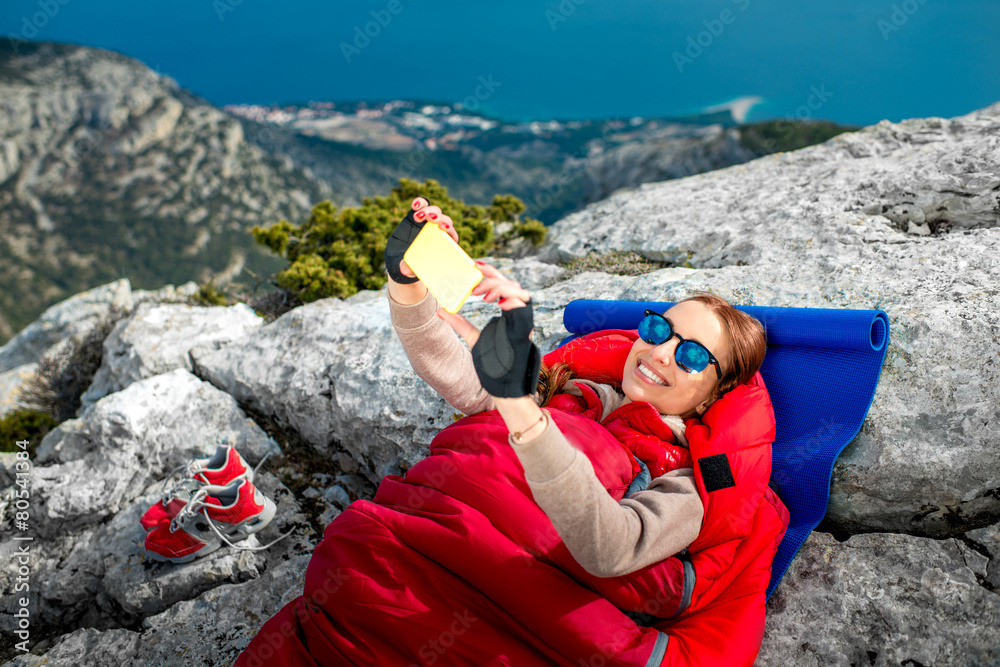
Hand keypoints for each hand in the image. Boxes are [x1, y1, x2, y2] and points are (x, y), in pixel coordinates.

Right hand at [384, 197, 460, 283]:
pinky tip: (415, 205)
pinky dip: (421, 202)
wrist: (400, 260)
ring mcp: (429, 223)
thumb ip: (408, 269)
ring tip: (418, 215)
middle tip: (429, 218)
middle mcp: (438, 232)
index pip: (452, 235)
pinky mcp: (419, 215)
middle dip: (439, 218)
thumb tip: (406, 270)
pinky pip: (423, 205)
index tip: (443, 228)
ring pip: (436, 211)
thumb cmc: (410, 267)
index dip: (449, 230)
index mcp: (443, 246)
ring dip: (429, 210)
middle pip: (445, 221)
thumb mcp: (409, 269)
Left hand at [437, 265, 539, 397]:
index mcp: (508, 313)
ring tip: (480, 293)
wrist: (504, 386)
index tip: (474, 265)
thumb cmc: (493, 364)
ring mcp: (523, 322)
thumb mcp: (473, 337)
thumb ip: (460, 323)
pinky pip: (523, 307)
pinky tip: (495, 301)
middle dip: (493, 277)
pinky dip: (511, 300)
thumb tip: (441, 311)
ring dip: (499, 287)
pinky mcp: (525, 329)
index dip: (490, 274)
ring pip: (519, 292)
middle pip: (511, 284)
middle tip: (474, 276)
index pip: (502, 286)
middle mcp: (518, 315)